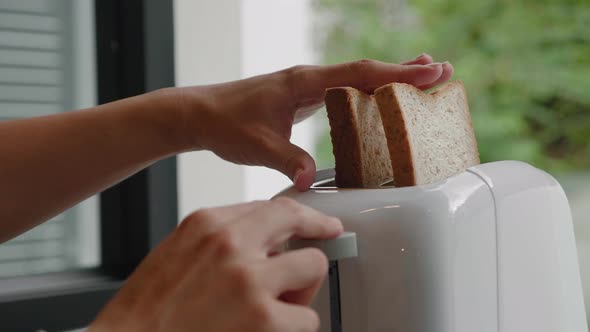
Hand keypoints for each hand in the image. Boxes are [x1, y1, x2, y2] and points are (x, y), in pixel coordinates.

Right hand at [89, 198, 342, 331]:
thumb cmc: (148, 311)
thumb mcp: (179, 254)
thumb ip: (224, 239)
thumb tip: (270, 240)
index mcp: (208, 224)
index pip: (275, 208)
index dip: (306, 217)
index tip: (323, 225)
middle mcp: (232, 243)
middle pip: (302, 228)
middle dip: (308, 252)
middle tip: (305, 276)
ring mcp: (250, 280)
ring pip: (312, 270)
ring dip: (298, 295)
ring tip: (268, 315)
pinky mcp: (265, 319)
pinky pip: (307, 318)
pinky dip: (292, 329)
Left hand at [176, 54, 452, 189]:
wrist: (202, 113)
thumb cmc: (225, 124)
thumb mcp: (256, 146)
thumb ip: (286, 160)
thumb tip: (310, 179)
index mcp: (303, 82)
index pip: (358, 73)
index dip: (395, 73)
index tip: (428, 71)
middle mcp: (309, 78)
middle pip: (366, 69)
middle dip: (405, 70)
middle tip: (442, 71)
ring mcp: (308, 85)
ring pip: (357, 76)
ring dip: (390, 75)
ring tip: (425, 76)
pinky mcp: (304, 96)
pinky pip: (345, 88)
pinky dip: (369, 88)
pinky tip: (380, 95)